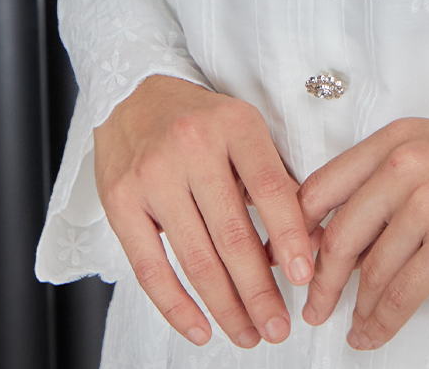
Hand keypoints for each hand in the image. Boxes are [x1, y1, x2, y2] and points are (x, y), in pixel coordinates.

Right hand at [94, 75, 313, 349]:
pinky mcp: (120, 202)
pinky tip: (200, 328)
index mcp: (235, 125)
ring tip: (248, 332)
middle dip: (259, 290)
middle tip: (278, 326)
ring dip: (225, 306)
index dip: (289, 237)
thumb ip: (274, 180)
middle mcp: (193, 148)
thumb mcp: (244, 130)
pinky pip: (150, 267)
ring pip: (196, 258)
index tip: (304, 276)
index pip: (271, 189)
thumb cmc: (200, 119)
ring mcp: (153, 176)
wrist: (133, 96)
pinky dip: (177, 305)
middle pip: (232, 234)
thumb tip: (308, 242)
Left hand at [297, 116, 428, 350]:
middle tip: (314, 306)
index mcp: (397, 138)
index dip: (299, 234)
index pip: (320, 187)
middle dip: (319, 282)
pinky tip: (373, 333)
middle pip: (335, 235)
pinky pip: (399, 294)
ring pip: (368, 270)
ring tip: (351, 323)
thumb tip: (347, 231)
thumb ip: (391, 180)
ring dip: (353, 308)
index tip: (295, 263)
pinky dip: (380, 323)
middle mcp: (406, 162)